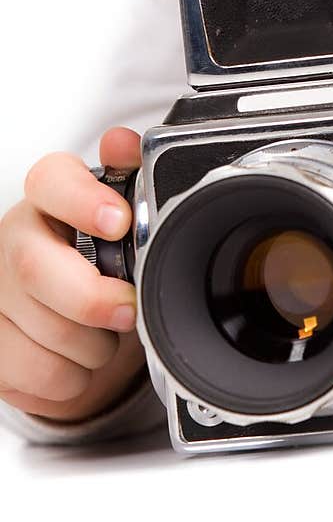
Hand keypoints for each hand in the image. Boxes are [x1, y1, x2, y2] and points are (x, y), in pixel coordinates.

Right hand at [0, 127, 146, 422]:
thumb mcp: (124, 217)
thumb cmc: (101, 258)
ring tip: (103, 333)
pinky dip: (71, 378)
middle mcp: (12, 239)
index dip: (82, 200)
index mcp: (49, 198)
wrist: (77, 316)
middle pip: (35, 268)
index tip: (117, 221)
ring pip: (40, 329)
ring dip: (90, 346)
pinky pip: (34, 374)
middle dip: (91, 298)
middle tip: (127, 310)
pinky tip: (76, 358)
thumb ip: (131, 177)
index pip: (50, 181)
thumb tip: (124, 143)